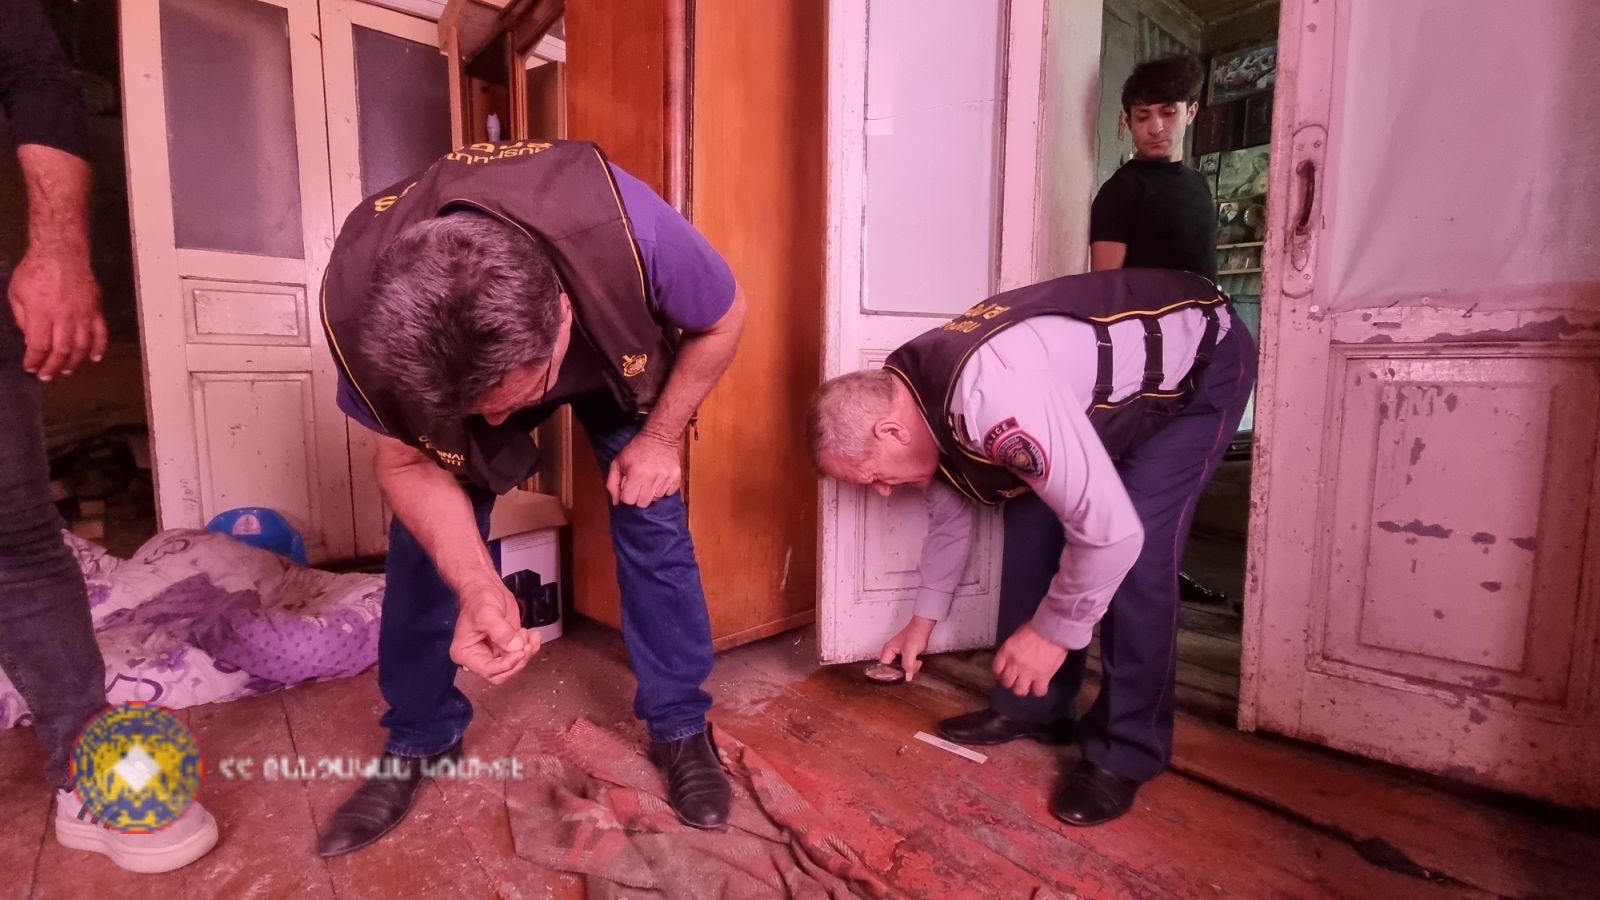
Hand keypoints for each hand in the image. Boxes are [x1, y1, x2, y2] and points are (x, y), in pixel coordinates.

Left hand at [8, 248, 106, 380]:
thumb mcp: (17, 293)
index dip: (35, 360)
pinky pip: (100, 333)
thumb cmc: (35, 271)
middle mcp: (64, 317)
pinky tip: (94, 357)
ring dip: (75, 361)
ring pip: (82, 345)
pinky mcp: (95, 310)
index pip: (39, 345)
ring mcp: (83, 314)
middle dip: (53, 366)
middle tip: (47, 375)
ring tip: (67, 369)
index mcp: (42, 313)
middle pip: (61, 350)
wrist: (61, 252)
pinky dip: (99, 347)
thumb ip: (23, 319)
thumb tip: (31, 340)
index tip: (31, 368)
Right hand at [450, 582, 539, 683]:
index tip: (519, 651)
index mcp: (465, 653)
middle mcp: (478, 656)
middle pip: (501, 673)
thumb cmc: (478, 598)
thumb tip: (515, 646)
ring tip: (529, 635)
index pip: (488, 670)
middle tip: (526, 646)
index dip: (506, 664)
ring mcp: (493, 652)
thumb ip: (500, 631)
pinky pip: (520, 655)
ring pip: (513, 666)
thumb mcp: (487, 613)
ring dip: (526, 653)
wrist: (485, 587)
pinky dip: (530, 648)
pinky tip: (532, 635)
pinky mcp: (506, 646)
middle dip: (517, 661)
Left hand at [605, 430, 681, 507]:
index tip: (628, 487)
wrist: (659, 436)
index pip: (629, 500)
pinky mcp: (676, 477)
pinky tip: (659, 479)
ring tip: (649, 480)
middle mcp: (652, 478)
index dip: (626, 495)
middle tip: (638, 485)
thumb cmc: (636, 449)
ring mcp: (666, 478)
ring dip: (651, 492)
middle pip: (643, 503)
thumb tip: (617, 502)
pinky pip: (669, 493)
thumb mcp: (617, 463)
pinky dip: (663, 489)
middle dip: (638, 496)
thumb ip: (612, 484)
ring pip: (656, 499)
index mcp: (636, 474)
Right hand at [879, 615, 935, 680]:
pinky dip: (912, 664)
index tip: (901, 676)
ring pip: (901, 667)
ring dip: (910, 667)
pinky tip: (917, 660)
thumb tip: (907, 677)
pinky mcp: (903, 654)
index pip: (884, 668)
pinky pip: (906, 664)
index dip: (892, 674)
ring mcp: (897, 653)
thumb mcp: (910, 651)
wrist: (923, 627)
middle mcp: (890, 652)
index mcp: (888, 650)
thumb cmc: (915, 633)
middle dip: (904, 670)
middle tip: (912, 666)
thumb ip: (908, 665)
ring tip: (916, 662)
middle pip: (893, 669)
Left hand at [993, 623, 1067, 697]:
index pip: (997, 669)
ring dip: (1023, 688)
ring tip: (1028, 685)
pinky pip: (1038, 691)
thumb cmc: (1036, 628)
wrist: (1053, 630)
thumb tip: (1013, 657)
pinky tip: (1040, 685)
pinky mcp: (1043, 677)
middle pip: (1007, 682)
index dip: (1001, 673)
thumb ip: (1012, 649)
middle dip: (1011, 682)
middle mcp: (1015, 664)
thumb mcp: (1016, 635)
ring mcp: (1028, 672)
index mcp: (1007, 652)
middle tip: (1017, 679)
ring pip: (1020, 690)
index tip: (1005, 673)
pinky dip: (1039, 690)